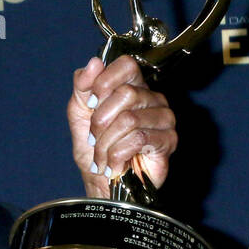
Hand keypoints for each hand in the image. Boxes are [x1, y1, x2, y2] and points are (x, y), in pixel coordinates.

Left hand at [68, 55, 177, 198]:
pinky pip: (138, 139)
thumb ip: (82, 87)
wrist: (102, 185)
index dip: (104, 82)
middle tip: (94, 140)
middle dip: (101, 121)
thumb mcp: (79, 114)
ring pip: (130, 119)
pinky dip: (118, 155)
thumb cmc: (94, 151)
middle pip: (126, 93)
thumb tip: (94, 63)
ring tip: (103, 157)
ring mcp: (164, 118)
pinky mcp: (168, 140)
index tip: (91, 104)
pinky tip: (116, 165)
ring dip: (107, 143)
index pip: (126, 65)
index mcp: (133, 86)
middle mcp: (152, 98)